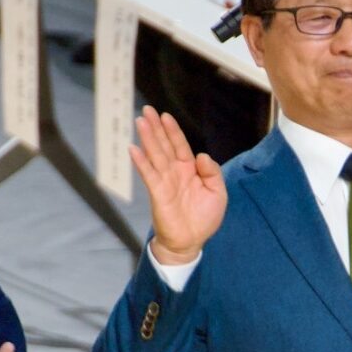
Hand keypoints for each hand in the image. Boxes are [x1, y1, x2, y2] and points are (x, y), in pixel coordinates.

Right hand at [130, 105, 227, 264]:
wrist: (191, 241)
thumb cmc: (204, 218)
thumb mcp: (218, 193)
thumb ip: (213, 173)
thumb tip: (202, 155)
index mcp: (190, 170)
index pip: (180, 145)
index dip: (173, 131)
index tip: (165, 116)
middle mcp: (175, 172)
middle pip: (164, 145)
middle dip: (156, 128)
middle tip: (146, 110)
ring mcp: (165, 181)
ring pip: (155, 155)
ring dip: (147, 139)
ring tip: (140, 121)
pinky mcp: (158, 193)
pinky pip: (149, 174)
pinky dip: (141, 162)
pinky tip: (134, 149)